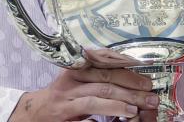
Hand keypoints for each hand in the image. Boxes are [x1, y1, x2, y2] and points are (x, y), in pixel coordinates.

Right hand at [8, 50, 158, 121]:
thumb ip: (99, 76)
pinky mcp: (61, 117)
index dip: (128, 71)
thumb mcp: (78, 81)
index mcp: (77, 69)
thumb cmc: (62, 96)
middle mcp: (70, 82)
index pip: (106, 66)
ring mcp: (64, 101)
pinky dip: (94, 121)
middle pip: (105, 82)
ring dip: (118, 105)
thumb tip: (133, 78)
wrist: (33, 113)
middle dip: (131, 90)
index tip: (147, 77)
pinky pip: (81, 119)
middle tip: (150, 96)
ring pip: (95, 99)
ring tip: (135, 110)